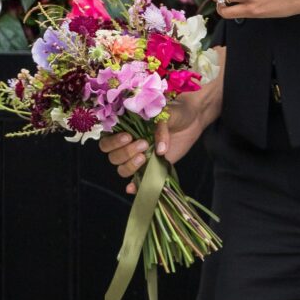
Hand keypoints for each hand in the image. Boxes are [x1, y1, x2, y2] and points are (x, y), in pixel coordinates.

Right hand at [98, 66, 222, 194]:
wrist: (192, 120)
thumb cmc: (175, 112)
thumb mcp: (167, 114)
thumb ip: (160, 128)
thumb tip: (159, 150)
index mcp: (126, 129)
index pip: (107, 141)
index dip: (113, 142)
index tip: (128, 137)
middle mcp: (128, 145)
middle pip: (113, 157)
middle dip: (125, 153)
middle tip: (143, 144)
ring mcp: (138, 157)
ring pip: (122, 169)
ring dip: (130, 166)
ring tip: (145, 156)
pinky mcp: (150, 168)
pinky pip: (137, 181)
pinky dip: (134, 186)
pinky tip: (134, 187)